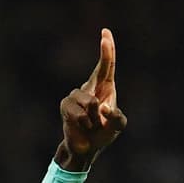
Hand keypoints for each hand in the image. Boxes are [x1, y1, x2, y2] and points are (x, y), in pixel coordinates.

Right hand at [56, 28, 126, 169]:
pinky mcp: (66, 106)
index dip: (107, 50)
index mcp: (105, 89)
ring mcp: (76, 96)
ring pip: (90, 102)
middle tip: (106, 37)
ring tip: (92, 125)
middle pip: (99, 70)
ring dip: (94, 118)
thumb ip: (117, 118)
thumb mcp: (117, 127)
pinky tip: (84, 127)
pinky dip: (85, 122)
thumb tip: (102, 107)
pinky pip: (79, 113)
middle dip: (105, 53)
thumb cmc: (103, 134)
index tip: (105, 33)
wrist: (86, 148)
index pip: (107, 67)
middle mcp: (90, 88)